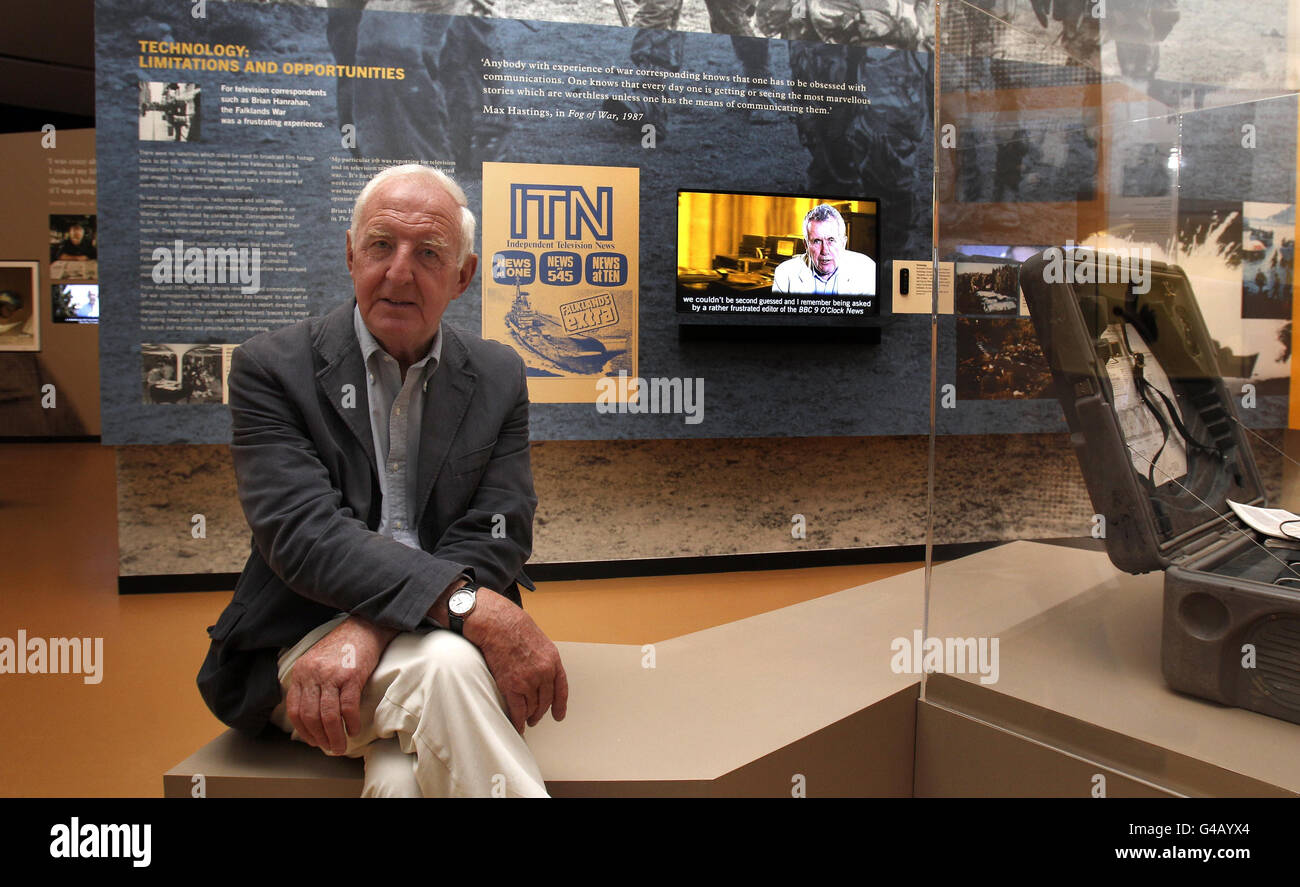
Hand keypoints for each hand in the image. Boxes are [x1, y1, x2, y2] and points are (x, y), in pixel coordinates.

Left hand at [285, 616, 395, 753]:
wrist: (365, 627)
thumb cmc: (343, 646)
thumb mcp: (317, 661)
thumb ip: (309, 683)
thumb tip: (311, 714)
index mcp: (301, 671)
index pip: (294, 709)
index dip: (303, 730)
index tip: (312, 740)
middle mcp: (312, 674)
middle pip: (310, 716)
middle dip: (319, 737)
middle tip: (329, 747)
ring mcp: (331, 675)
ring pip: (327, 715)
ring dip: (334, 736)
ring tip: (340, 746)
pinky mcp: (351, 676)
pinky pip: (347, 707)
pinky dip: (349, 722)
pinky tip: (353, 730)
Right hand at [463, 590, 567, 733]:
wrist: (498, 624)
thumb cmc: (514, 628)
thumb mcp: (540, 642)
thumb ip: (544, 660)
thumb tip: (542, 676)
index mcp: (553, 661)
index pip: (561, 689)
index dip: (560, 705)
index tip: (558, 716)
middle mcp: (544, 673)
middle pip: (545, 701)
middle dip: (540, 712)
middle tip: (535, 718)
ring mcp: (528, 680)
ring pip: (532, 707)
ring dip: (529, 716)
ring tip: (525, 720)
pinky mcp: (512, 686)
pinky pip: (517, 711)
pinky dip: (518, 721)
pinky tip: (517, 725)